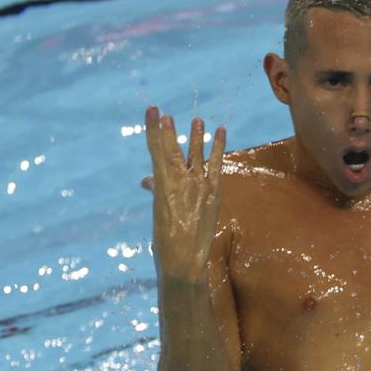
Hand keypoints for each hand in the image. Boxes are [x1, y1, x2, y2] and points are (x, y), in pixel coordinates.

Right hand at [144, 107, 224, 278]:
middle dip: (168, 131)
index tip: (152, 112)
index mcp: (160, 185)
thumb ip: (158, 191)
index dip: (153, 129)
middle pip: (173, 149)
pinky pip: (216, 164)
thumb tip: (149, 181)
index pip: (155, 150)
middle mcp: (178, 181)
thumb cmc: (165, 239)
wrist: (183, 258)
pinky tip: (220, 131)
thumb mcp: (158, 211)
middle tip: (165, 114)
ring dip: (196, 136)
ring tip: (197, 120)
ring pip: (195, 154)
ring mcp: (197, 186)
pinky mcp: (213, 192)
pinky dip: (218, 147)